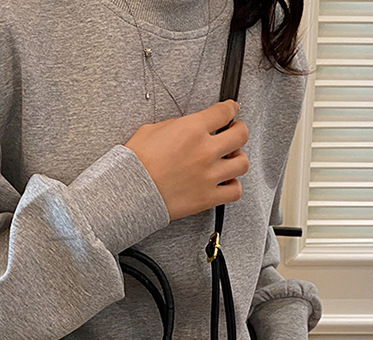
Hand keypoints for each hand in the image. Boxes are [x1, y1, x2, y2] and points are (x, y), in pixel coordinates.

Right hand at [124, 99, 248, 220]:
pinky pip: (235, 191)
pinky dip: (233, 186)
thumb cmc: (135, 163)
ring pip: (242, 163)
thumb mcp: (152, 130)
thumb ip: (178, 126)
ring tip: (230, 159)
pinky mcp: (207, 197)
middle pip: (241, 135)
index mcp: (192, 129)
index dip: (231, 108)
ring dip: (238, 159)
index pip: (225, 112)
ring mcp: (209, 175)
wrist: (129, 192)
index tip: (232, 109)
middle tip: (234, 132)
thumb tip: (189, 128)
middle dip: (239, 130)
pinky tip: (226, 182)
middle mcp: (205, 151)